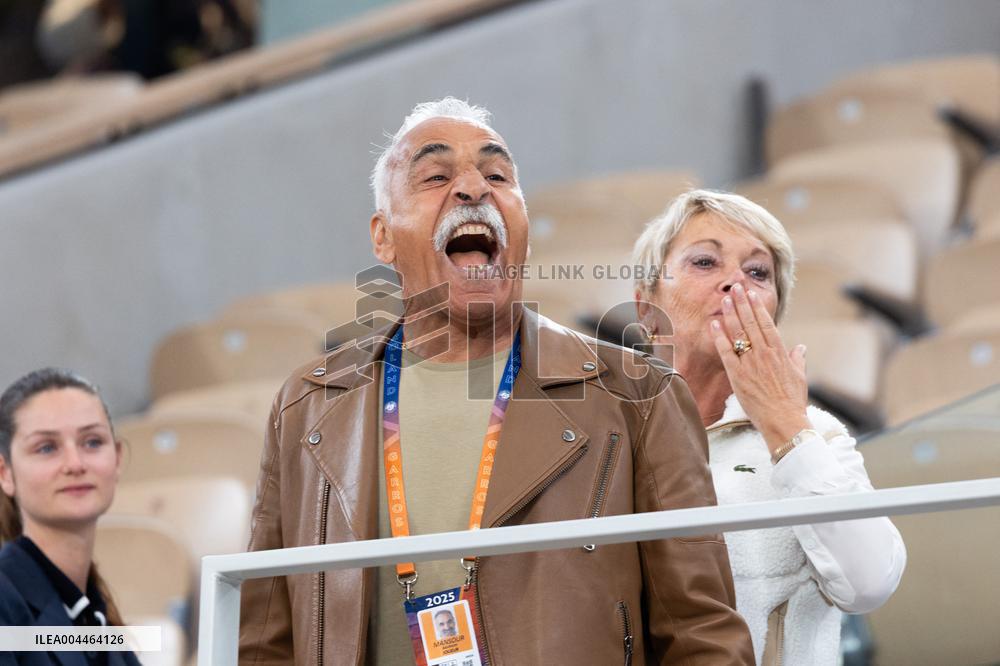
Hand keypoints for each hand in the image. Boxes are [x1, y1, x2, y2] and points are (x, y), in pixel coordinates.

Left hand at [710, 283, 809, 452]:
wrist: (783, 421)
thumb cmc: (792, 401)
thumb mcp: (799, 377)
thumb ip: (798, 360)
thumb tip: (801, 348)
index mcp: (780, 352)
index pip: (767, 323)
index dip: (758, 307)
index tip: (751, 293)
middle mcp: (764, 354)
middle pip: (751, 323)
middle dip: (742, 303)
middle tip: (734, 287)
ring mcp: (750, 363)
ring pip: (739, 333)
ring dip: (730, 314)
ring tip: (724, 299)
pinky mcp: (737, 375)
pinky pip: (726, 352)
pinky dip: (719, 338)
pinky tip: (714, 325)